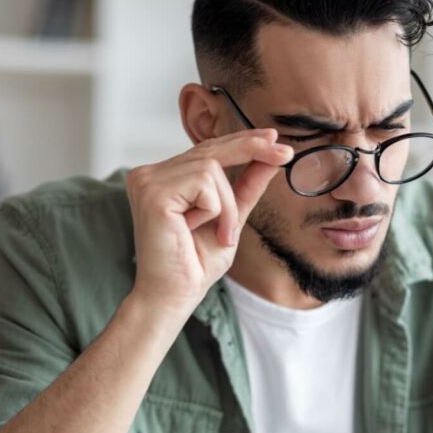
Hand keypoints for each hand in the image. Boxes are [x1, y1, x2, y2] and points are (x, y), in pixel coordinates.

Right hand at [125, 128, 293, 318]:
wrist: (176, 295)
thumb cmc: (196, 262)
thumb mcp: (231, 217)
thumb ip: (246, 185)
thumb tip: (271, 155)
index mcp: (164, 177)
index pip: (207, 149)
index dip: (242, 140)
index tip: (273, 137)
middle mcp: (150, 174)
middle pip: (210, 148)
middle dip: (252, 149)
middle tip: (285, 153)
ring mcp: (147, 180)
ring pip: (212, 167)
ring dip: (226, 206)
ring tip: (218, 233)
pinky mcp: (152, 191)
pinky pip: (204, 183)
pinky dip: (215, 210)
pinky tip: (196, 231)